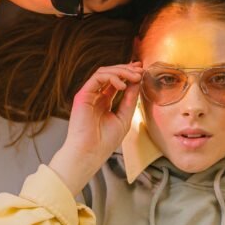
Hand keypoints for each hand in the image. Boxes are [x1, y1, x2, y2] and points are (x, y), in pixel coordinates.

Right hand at [48, 63, 141, 194]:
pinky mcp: (83, 95)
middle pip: (111, 74)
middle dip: (127, 70)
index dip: (129, 74)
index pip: (117, 82)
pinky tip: (123, 85)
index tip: (142, 71)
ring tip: (135, 77)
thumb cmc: (105, 141)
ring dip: (122, 71)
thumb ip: (130, 99)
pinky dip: (112, 77)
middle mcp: (96, 96)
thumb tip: (138, 82)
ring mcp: (89, 94)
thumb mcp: (124, 117)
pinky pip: (97, 77)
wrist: (90, 154)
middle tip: (141, 70)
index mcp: (104, 102)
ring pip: (104, 72)